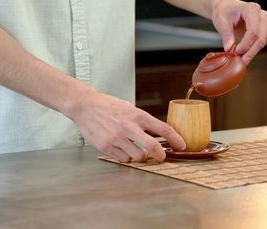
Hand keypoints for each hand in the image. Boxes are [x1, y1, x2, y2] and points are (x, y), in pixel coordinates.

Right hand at [67, 90, 185, 162]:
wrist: (85, 106)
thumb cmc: (110, 107)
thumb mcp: (131, 109)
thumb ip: (144, 121)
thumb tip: (161, 134)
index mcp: (138, 115)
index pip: (163, 128)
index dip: (176, 139)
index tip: (182, 145)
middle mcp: (128, 127)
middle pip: (152, 147)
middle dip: (161, 155)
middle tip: (162, 157)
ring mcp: (116, 138)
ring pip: (138, 157)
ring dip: (140, 156)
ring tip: (135, 149)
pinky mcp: (106, 147)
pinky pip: (123, 159)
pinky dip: (126, 157)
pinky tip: (122, 148)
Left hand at [211, 0, 266, 64]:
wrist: (226, 7)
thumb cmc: (223, 11)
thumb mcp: (221, 21)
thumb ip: (226, 34)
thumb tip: (229, 48)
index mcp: (252, 9)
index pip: (253, 31)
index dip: (245, 44)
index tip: (235, 52)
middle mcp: (261, 15)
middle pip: (260, 38)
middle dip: (250, 52)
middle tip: (239, 62)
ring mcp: (264, 23)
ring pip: (261, 42)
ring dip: (250, 53)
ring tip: (239, 61)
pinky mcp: (262, 30)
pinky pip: (258, 43)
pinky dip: (250, 51)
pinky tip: (242, 57)